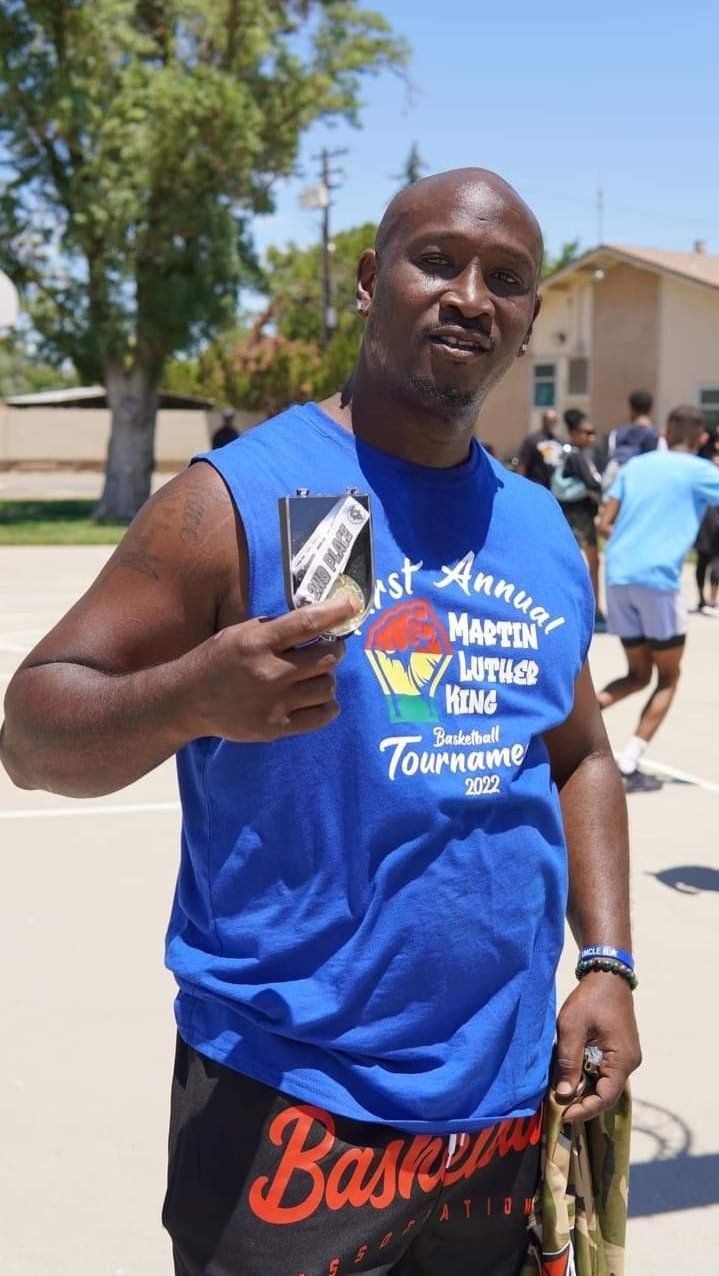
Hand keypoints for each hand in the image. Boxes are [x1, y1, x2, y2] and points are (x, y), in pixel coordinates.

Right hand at [184, 595, 358, 743]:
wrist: (187, 701)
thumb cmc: (215, 661)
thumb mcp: (238, 633)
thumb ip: (273, 628)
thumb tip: (313, 619)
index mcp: (257, 643)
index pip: (306, 624)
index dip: (335, 612)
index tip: (353, 605)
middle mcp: (268, 672)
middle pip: (326, 657)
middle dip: (334, 649)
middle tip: (328, 648)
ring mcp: (274, 703)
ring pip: (328, 686)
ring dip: (328, 677)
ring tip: (315, 675)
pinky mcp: (276, 727)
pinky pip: (322, 716)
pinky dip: (328, 705)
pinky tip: (318, 698)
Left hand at [554, 971, 640, 1120]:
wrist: (606, 975)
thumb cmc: (589, 1000)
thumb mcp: (571, 1029)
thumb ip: (568, 1063)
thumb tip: (564, 1095)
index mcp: (622, 1060)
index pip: (606, 1097)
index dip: (585, 1110)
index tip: (563, 1115)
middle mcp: (630, 1062)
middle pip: (607, 1093)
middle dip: (583, 1102)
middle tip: (558, 1107)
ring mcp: (627, 1056)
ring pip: (606, 1083)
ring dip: (585, 1089)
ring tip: (562, 1094)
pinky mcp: (621, 1050)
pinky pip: (606, 1071)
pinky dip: (589, 1076)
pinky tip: (572, 1076)